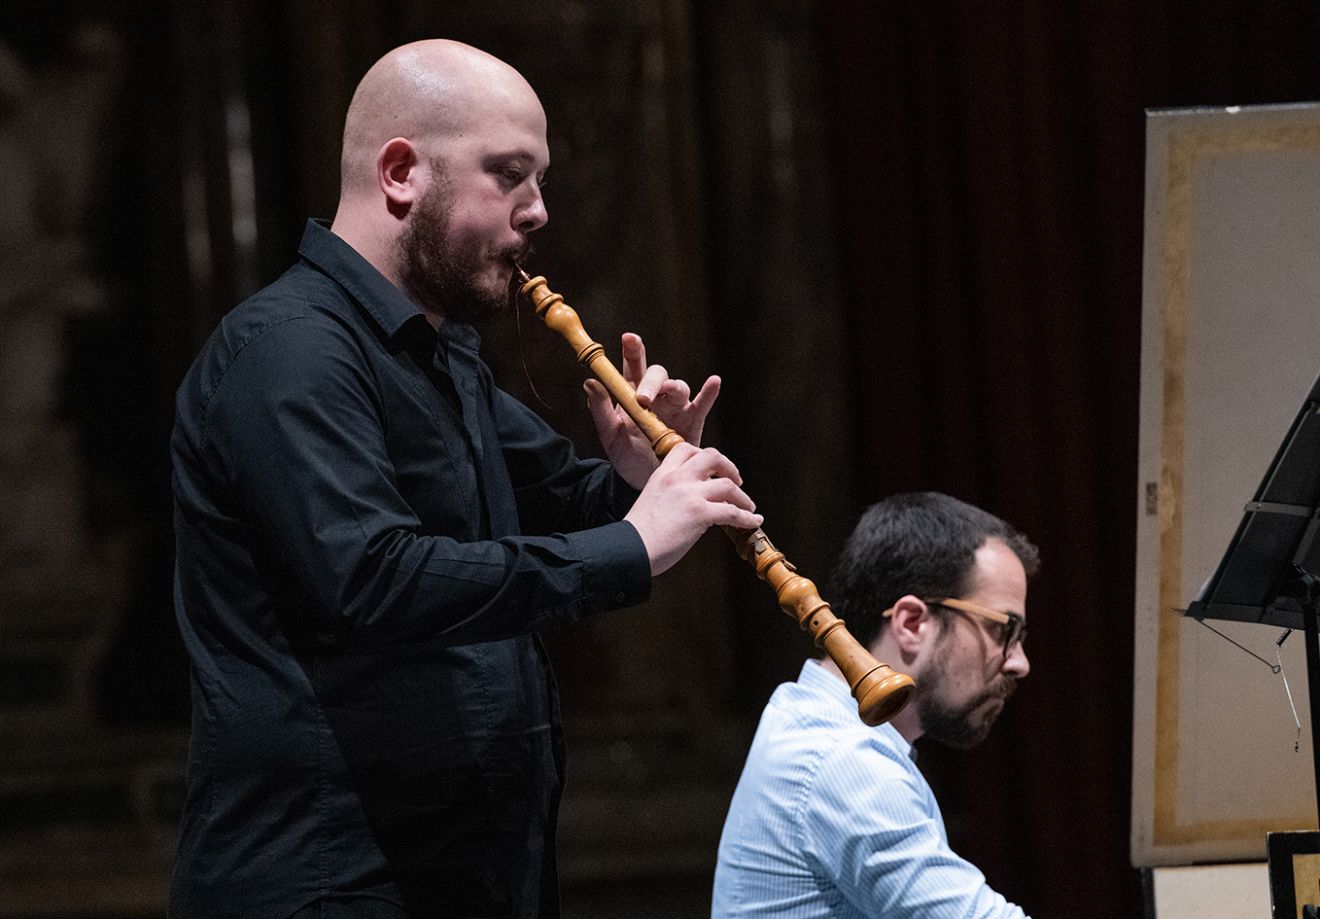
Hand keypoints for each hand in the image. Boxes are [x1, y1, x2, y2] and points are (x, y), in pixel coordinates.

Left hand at [586, 333, 720, 489]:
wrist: (644, 482)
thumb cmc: (625, 457)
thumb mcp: (610, 435)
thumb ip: (600, 409)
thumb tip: (589, 382)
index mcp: (633, 394)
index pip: (633, 366)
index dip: (632, 350)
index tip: (629, 338)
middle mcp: (656, 396)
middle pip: (658, 375)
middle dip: (651, 381)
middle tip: (642, 398)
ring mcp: (676, 408)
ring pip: (680, 387)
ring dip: (675, 387)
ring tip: (671, 392)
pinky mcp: (693, 422)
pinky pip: (702, 405)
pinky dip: (709, 393)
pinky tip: (713, 382)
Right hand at [623, 443, 761, 575]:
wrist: (629, 549)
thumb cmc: (638, 534)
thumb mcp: (651, 500)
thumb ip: (671, 494)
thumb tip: (692, 503)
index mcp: (663, 474)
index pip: (686, 449)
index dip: (704, 456)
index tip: (712, 468)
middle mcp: (677, 478)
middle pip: (712, 457)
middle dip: (729, 467)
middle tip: (736, 480)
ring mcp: (690, 494)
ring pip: (728, 485)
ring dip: (743, 497)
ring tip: (748, 507)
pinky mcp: (700, 513)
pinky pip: (732, 512)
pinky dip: (747, 517)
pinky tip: (752, 522)